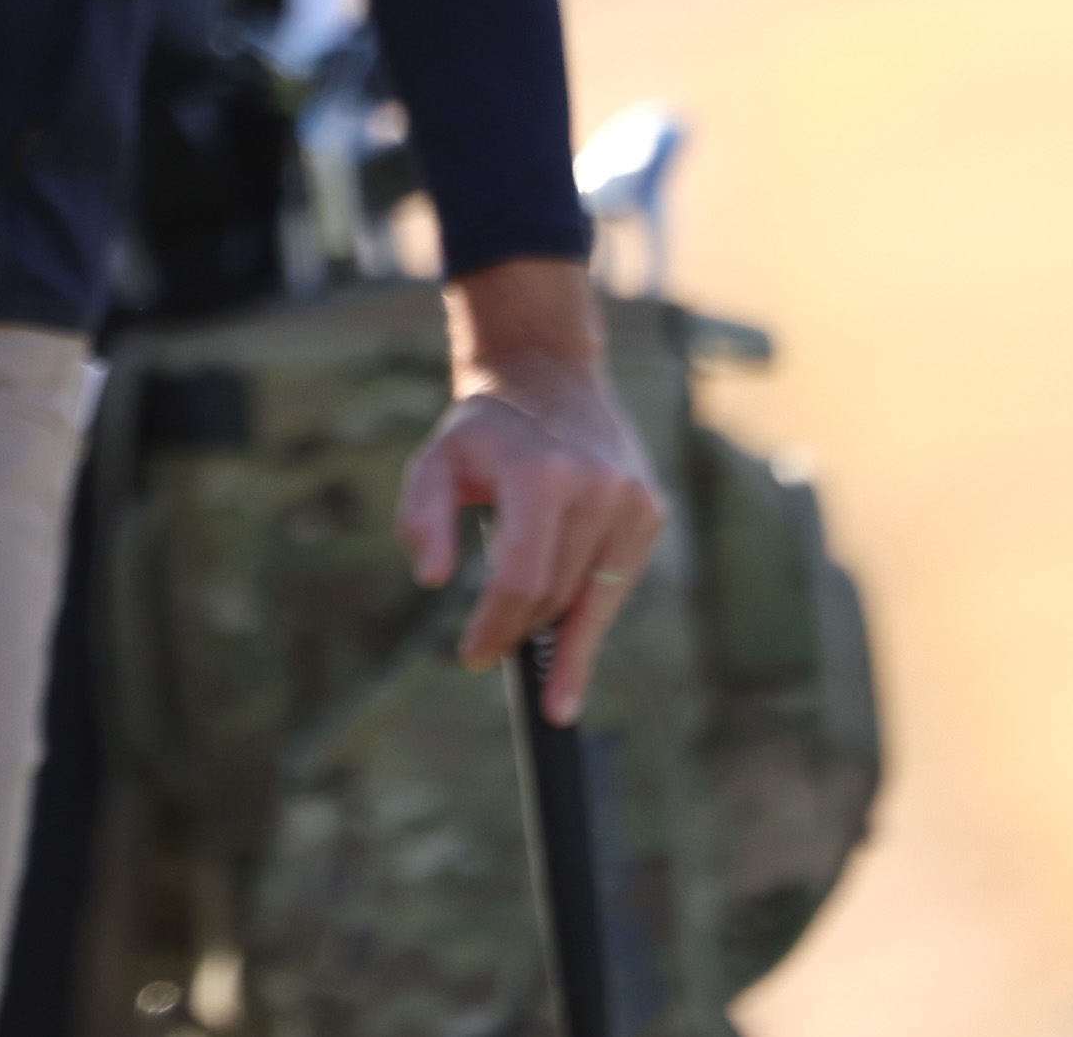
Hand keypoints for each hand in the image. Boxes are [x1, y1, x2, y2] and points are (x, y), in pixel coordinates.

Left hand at [396, 258, 667, 723]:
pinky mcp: (650, 511)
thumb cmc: (483, 429)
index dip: (495, 627)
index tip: (472, 657)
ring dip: (565, 642)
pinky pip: (616, 581)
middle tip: (488, 657)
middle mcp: (599, 490)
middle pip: (556, 594)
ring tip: (552, 696)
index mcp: (542, 477)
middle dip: (521, 634)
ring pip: (595, 598)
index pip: (521, 578)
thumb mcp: (435, 461)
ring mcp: (633, 502)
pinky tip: (574, 651)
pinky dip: (590, 613)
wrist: (545, 376)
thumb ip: (421, 517)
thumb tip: (430, 579)